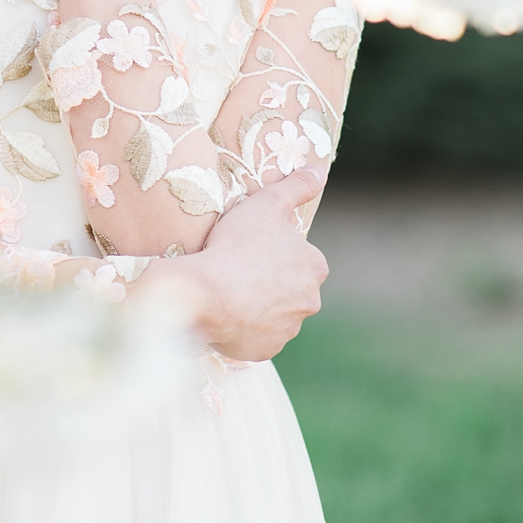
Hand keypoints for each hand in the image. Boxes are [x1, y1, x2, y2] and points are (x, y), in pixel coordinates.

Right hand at [166, 165, 329, 361]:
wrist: (202, 295)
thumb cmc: (235, 246)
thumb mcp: (267, 203)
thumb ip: (297, 186)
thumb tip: (319, 171)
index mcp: (315, 268)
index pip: (299, 257)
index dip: (274, 251)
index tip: (251, 249)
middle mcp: (309, 302)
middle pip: (289, 287)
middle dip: (270, 281)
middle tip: (239, 270)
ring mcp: (287, 330)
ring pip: (275, 313)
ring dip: (259, 305)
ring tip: (230, 292)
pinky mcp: (265, 350)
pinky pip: (258, 337)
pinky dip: (246, 328)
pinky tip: (228, 314)